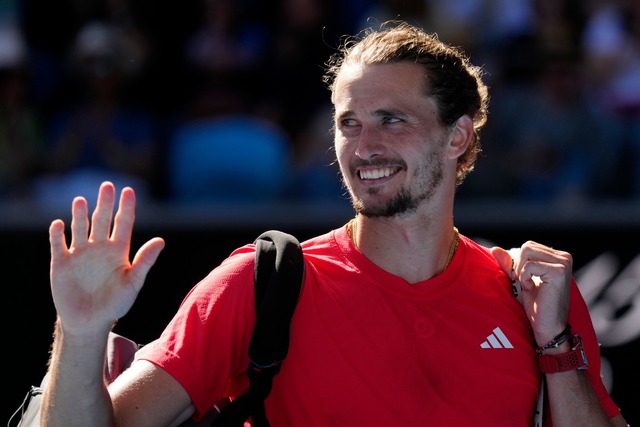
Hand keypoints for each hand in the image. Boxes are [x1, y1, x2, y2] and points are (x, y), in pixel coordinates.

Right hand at [49, 181, 164, 335]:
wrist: (89, 321)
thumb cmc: (115, 303)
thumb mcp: (133, 283)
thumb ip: (144, 261)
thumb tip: (161, 240)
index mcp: (118, 250)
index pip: (123, 223)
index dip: (126, 207)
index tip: (129, 190)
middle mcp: (99, 247)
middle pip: (102, 220)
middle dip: (104, 203)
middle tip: (107, 185)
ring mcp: (79, 253)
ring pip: (80, 228)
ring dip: (80, 215)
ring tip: (81, 201)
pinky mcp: (61, 263)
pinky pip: (58, 244)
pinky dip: (57, 234)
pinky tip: (59, 224)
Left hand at [491, 241, 572, 345]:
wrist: (547, 327)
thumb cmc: (535, 305)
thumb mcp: (520, 280)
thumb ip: (509, 263)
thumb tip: (495, 249)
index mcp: (557, 257)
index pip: (528, 246)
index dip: (519, 263)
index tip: (524, 280)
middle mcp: (564, 257)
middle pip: (527, 246)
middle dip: (519, 265)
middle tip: (525, 283)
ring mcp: (563, 263)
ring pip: (527, 252)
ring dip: (521, 271)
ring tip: (529, 286)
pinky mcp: (558, 272)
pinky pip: (529, 265)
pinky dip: (524, 277)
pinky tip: (532, 289)